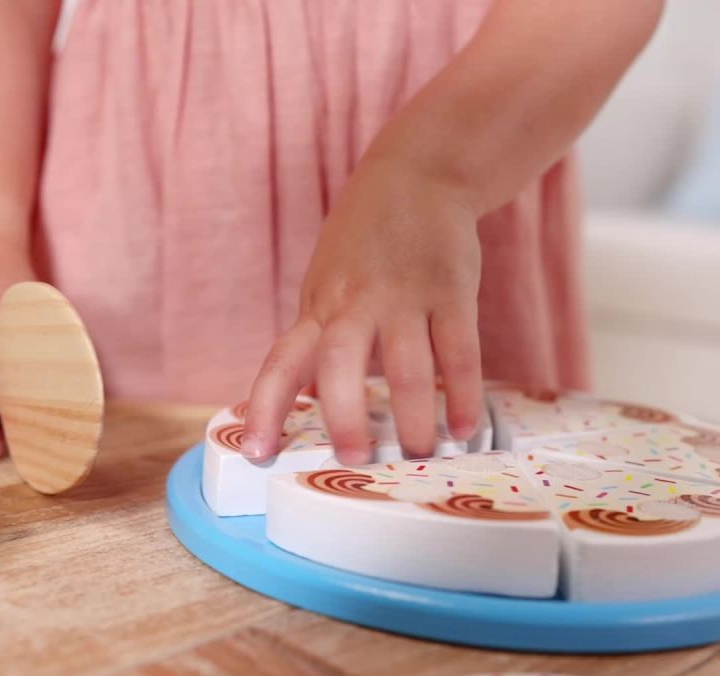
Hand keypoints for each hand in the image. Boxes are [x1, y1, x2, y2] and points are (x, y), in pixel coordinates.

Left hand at [242, 157, 484, 464]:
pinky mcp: (452, 290)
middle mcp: (355, 303)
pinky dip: (464, 394)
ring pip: (407, 366)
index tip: (255, 452)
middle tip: (355, 458)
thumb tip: (308, 397)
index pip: (281, 362)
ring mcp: (405, 296)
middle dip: (344, 415)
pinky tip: (464, 427)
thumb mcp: (327, 284)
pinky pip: (460, 351)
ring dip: (414, 417)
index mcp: (319, 308)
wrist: (418, 174)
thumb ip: (319, 341)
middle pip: (340, 363)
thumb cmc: (366, 242)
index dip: (264, 408)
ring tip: (420, 453)